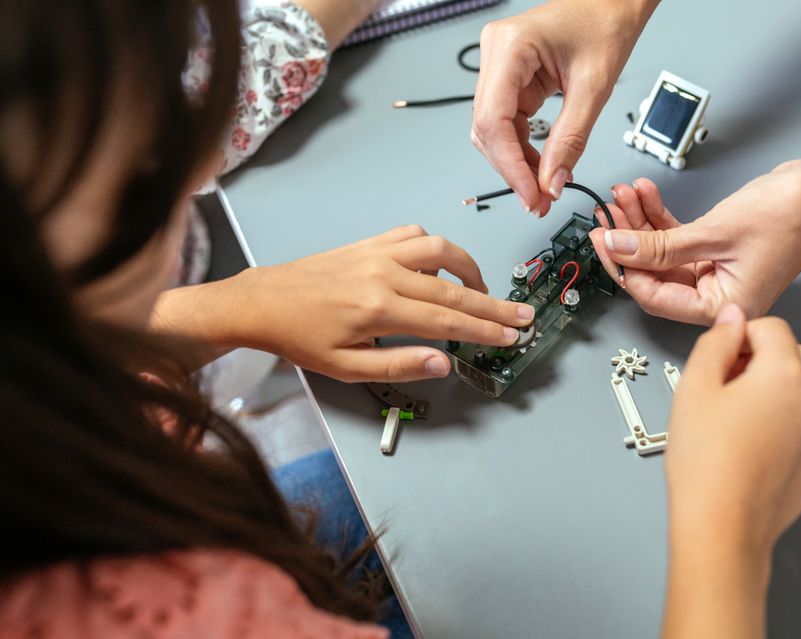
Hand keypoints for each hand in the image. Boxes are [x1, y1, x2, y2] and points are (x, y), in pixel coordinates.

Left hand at [221, 225, 534, 381]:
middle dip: (492, 304)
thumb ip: (398, 364)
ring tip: (484, 291)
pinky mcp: (369, 243)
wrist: (263, 301)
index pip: (446, 319)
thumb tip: (444, 363)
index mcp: (379, 309)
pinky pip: (413, 236)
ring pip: (439, 250)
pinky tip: (440, 266)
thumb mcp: (346, 368)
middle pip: (453, 287)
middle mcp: (384, 274)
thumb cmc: (301, 339)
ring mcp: (377, 253)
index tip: (512, 335)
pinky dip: (435, 248)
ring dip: (469, 269)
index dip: (484, 328)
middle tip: (521, 315)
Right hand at [471, 0, 656, 215]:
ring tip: (543, 190)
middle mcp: (495, 53)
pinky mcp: (510, 78)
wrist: (613, 3)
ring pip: (494, 131)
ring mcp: (500, 66)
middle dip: (512, 169)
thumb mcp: (593, 88)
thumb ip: (571, 139)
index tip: (529, 194)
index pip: (493, 119)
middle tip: (537, 201)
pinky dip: (524, 149)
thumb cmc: (605, 24)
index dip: (509, 164)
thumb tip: (551, 182)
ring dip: (516, 163)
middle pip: (487, 129)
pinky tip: (542, 167)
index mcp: (511, 46)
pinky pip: (508, 123)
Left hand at [589, 164, 800, 323]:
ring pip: (663, 253)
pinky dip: (659, 219)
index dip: (624, 270)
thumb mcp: (712, 232)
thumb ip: (659, 246)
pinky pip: (678, 239)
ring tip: (624, 196)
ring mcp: (717, 272)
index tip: (603, 243)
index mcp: (723, 309)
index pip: (656, 298)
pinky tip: (644, 196)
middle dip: (628, 241)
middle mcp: (719, 296)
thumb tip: (619, 248)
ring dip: (641, 224)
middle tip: (606, 217)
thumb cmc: (793, 215)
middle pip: (655, 274)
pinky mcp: (718, 250)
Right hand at [666, 305, 800, 550]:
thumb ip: (717, 341)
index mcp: (785, 373)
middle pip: (793, 355)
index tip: (720, 359)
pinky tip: (747, 446)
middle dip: (761, 360)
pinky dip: (781, 423)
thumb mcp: (695, 387)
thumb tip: (732, 319)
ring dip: (772, 391)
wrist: (724, 525)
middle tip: (723, 387)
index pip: (772, 327)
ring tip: (732, 420)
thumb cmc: (707, 462)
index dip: (740, 336)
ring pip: (800, 391)